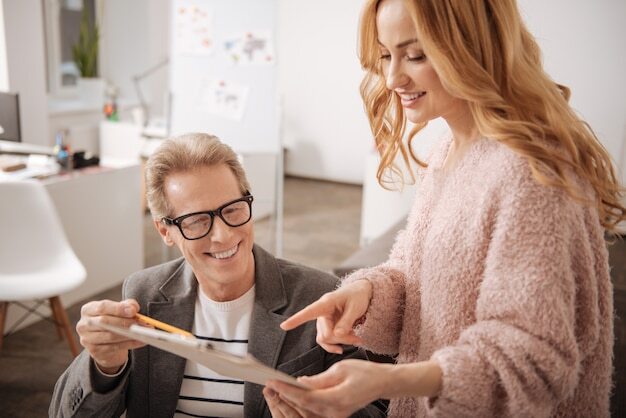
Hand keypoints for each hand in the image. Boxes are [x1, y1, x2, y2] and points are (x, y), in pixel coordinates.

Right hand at [75, 299, 144, 373]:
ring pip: (110, 336)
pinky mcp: (94, 352)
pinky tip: (141, 341)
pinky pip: (114, 347)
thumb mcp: (119, 310)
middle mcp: (84, 324)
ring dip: (129, 334)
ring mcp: (87, 339)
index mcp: (88, 309)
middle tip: (142, 323)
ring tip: (144, 332)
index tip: (133, 311)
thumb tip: (133, 308)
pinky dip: (130, 344)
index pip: (102, 307)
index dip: (118, 309)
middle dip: (125, 322)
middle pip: (105, 322)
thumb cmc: (113, 321)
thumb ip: (127, 305)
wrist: (105, 343)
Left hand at [266, 359, 386, 417]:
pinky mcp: (336, 414)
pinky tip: (292, 393)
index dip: (287, 390)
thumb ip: (319, 379)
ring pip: (308, 410)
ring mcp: (336, 415)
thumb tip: (300, 382)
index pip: (305, 397)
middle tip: (268, 384)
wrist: (382, 383)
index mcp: (337, 399)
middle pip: (303, 406)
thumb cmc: (364, 372)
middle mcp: (335, 412)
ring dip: (292, 400)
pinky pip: (315, 410)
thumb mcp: (340, 369)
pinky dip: (302, 402)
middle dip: (285, 396)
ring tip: (276, 388)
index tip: (272, 381)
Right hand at [280, 280, 371, 353]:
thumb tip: (337, 335)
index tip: (283, 326)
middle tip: (358, 338)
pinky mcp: (327, 327)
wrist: (361, 294)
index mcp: (326, 303)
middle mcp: (322, 312)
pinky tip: (346, 346)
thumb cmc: (357, 297)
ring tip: (356, 339)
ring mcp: (324, 321)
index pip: (309, 312)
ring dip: (341, 342)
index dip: (296, 320)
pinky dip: (337, 345)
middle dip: (342, 339)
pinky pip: (327, 341)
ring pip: (326, 339)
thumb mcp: (355, 307)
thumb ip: (347, 321)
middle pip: (325, 334)